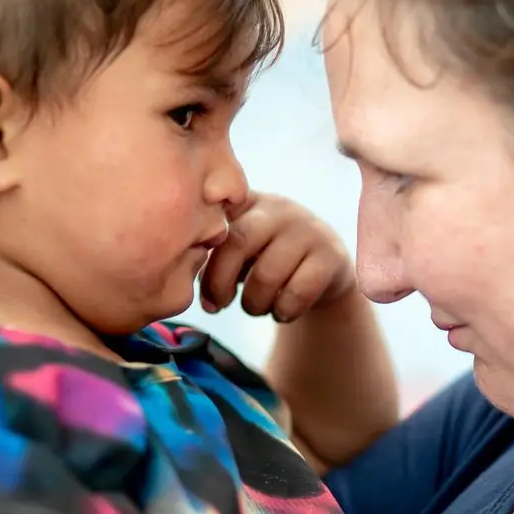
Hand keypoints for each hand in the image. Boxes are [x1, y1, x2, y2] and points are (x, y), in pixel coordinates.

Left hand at [198, 192, 355, 322]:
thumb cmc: (267, 261)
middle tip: (216, 307)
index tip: (203, 292)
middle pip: (239, 242)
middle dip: (219, 282)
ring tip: (253, 308)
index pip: (215, 221)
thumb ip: (214, 254)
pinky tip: (281, 312)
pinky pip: (298, 291)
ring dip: (253, 303)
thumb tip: (182, 280)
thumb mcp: (241, 250)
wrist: (324, 272)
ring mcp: (308, 229)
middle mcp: (279, 208)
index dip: (203, 261)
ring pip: (267, 273)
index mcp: (248, 202)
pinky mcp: (331, 256)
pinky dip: (283, 311)